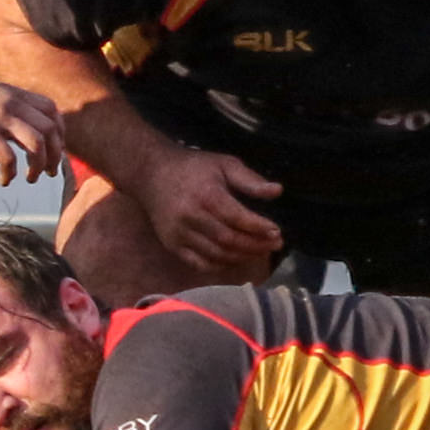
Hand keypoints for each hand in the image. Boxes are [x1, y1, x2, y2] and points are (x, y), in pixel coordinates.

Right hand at [139, 148, 285, 276]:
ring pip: (217, 254)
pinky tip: (234, 259)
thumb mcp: (224, 164)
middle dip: (255, 245)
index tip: (277, 232)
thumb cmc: (193, 167)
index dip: (259, 228)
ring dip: (241, 256)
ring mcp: (180, 234)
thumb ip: (250, 180)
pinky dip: (220, 265)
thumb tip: (277, 191)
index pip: (238, 218)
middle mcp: (192, 217)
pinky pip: (200, 263)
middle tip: (274, 245)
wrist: (152, 174)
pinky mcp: (172, 245)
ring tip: (259, 251)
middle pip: (229, 239)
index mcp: (207, 195)